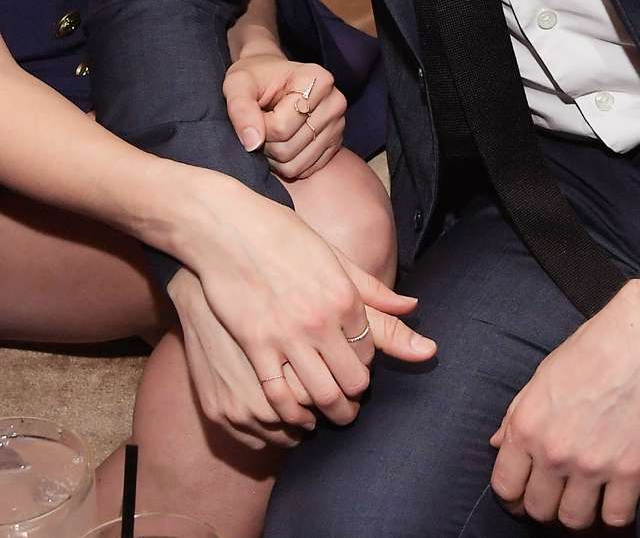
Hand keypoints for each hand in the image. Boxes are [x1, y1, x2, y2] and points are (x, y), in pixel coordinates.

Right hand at [181, 172, 435, 430]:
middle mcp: (322, 319)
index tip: (352, 365)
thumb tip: (413, 307)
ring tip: (325, 413)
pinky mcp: (256, 345)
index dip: (363, 363)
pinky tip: (293, 413)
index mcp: (345, 296)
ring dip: (330, 411)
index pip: (369, 352)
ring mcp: (288, 335)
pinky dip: (291, 413)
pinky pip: (281, 396)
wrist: (225, 226)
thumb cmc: (280, 234)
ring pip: (323, 396)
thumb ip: (372, 288)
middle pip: (353, 381)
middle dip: (353, 396)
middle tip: (346, 400)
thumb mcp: (331, 254)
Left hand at [224, 54, 345, 179]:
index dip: (258, 126)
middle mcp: (334, 102)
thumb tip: (252, 143)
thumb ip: (240, 108)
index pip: (280, 126)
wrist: (272, 79)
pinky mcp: (335, 144)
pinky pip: (305, 171)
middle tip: (259, 125)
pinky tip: (281, 142)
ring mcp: (338, 125)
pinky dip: (287, 164)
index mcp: (317, 79)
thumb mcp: (238, 84)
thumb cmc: (254, 79)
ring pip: (296, 164)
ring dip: (274, 156)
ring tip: (269, 133)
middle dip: (265, 143)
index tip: (254, 112)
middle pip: (289, 148)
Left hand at [490, 278, 639, 528]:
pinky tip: (609, 498)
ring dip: (574, 513)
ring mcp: (592, 465)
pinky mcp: (628, 471)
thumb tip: (497, 443)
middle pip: (538, 509)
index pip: (505, 486)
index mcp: (527, 426)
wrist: (634, 345)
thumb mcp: (538, 379)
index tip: (518, 494)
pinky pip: (615, 518)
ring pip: (573, 521)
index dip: (509, 495)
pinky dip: (612, 514)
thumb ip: (515, 416)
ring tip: (578, 497)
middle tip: (550, 493)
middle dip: (541, 504)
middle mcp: (555, 451)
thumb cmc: (585, 353)